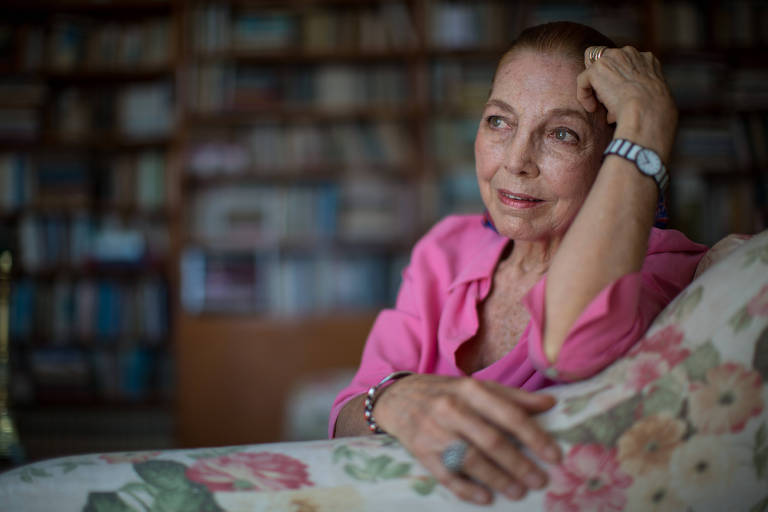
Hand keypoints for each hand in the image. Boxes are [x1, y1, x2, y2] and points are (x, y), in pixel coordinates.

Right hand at [372, 374, 560, 504]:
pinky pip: (447, 476)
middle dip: (519, 464)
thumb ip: (512, 396)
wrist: (396, 398)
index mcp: (469, 389)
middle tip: (540, 480)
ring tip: (519, 492)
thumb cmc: (444, 393)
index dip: (534, 435)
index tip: (554, 455)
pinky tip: (486, 498)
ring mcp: (435, 432)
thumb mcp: (475, 386)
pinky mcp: (422, 453)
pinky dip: (467, 489)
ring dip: (498, 479)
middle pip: (491, 440)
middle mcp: (451, 409)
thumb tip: (550, 403)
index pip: (508, 414)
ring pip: (471, 460)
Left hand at [576, 46, 677, 159]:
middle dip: (603, 78)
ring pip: (594, 70)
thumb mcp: (646, 99)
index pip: (624, 60)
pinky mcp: (598, 68)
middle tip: (605, 100)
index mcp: (646, 59)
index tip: (615, 94)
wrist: (647, 109)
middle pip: (606, 59)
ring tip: (600, 106)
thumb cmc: (650, 112)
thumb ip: (633, 95)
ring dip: (594, 88)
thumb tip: (613, 113)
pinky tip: (592, 108)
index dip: (616, 76)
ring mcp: (613, 57)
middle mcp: (630, 53)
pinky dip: (584, 95)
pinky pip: (583, 80)